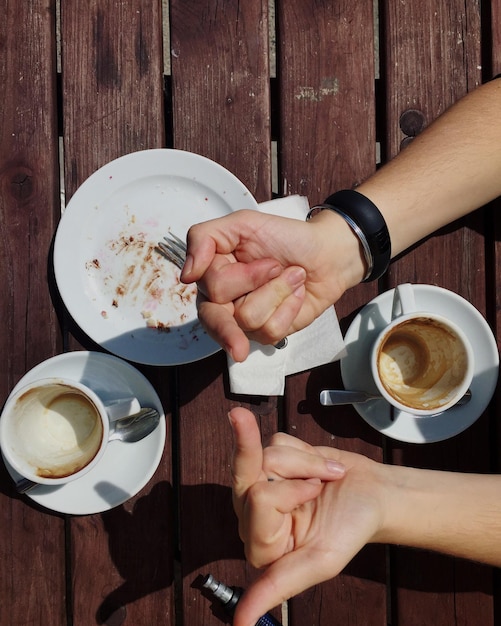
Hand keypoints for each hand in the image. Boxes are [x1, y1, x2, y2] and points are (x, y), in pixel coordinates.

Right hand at [182, 209, 364, 360]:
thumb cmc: (285, 238)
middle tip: (278, 266)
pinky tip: (295, 296)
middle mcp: (222, 301)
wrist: (327, 254)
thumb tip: (186, 275)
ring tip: (290, 278)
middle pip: (217, 316)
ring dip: (279, 293)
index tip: (268, 260)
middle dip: (258, 287)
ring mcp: (244, 321)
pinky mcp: (267, 334)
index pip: (210, 286)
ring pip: (248, 321)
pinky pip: (270, 331)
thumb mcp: (242, 223)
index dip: (243, 276)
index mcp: (212, 273)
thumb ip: (203, 237)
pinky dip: (289, 308)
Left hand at [228, 407, 386, 625]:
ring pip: (268, 450)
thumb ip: (275, 589)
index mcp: (261, 542)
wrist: (375, 496)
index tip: (316, 491)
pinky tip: (319, 465)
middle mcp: (252, 512)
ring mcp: (261, 481)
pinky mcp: (272, 457)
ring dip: (307, 460)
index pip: (260, 498)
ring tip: (327, 477)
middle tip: (313, 463)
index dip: (293, 490)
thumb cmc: (351, 530)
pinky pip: (278, 439)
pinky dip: (305, 448)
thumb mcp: (319, 563)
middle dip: (289, 463)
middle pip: (248, 469)